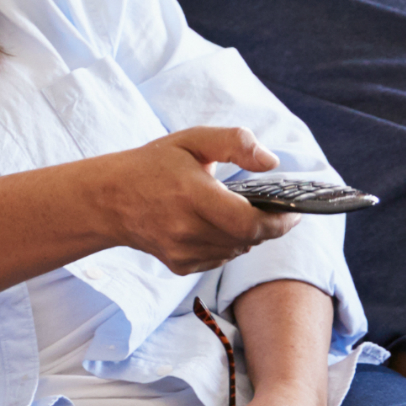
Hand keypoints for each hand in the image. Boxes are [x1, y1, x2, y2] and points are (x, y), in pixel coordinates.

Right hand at [94, 126, 298, 274]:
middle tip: (276, 210)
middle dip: (268, 226)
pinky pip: (220, 258)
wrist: (109, 200)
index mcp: (192, 195)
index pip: (249, 223)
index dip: (279, 221)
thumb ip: (235, 142)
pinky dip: (227, 244)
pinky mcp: (180, 265)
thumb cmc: (154, 165)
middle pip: (248, 239)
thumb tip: (271, 162)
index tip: (295, 212)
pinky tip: (216, 225)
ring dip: (248, 235)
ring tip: (243, 213)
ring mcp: (182, 251)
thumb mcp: (193, 139)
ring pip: (237, 250)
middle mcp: (186, 229)